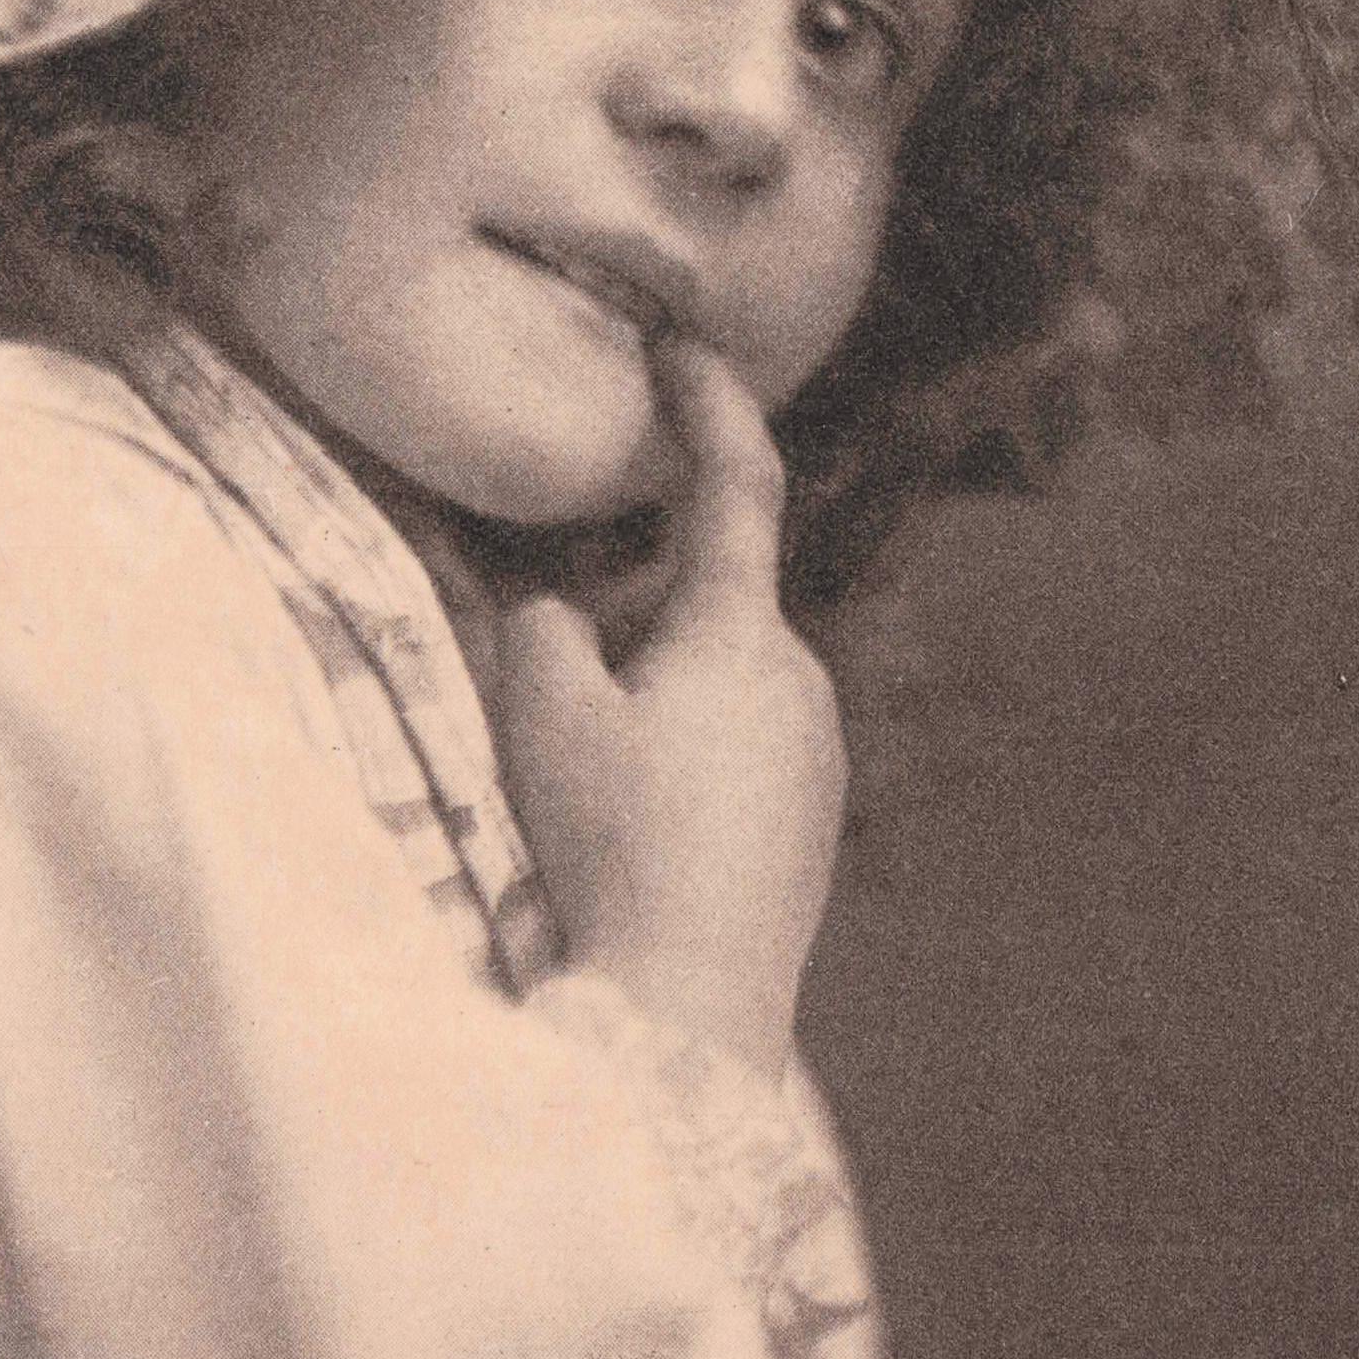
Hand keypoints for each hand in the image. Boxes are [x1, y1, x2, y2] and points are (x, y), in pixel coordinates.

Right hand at [491, 339, 847, 1075]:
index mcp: (743, 634)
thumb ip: (540, 627)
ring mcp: (819, 753)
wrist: (692, 1012)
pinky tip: (631, 830)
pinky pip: (736, 744)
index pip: (736, 487)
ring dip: (648, 692)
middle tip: (552, 694)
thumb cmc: (616, 848)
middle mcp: (804, 679)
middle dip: (627, 617)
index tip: (684, 347)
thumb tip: (561, 611)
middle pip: (701, 602)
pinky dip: (677, 751)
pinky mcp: (812, 818)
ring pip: (715, 678)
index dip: (708, 406)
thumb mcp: (544, 718)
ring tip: (584, 787)